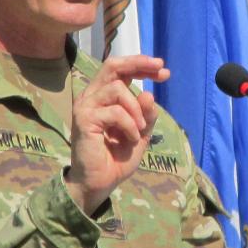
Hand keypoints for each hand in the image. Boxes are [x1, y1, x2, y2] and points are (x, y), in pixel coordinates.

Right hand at [64, 55, 169, 214]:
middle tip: (160, 69)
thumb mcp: (140, 133)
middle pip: (113, 66)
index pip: (120, 70)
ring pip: (117, 89)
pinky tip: (132, 139)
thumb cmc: (116, 158)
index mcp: (103, 97)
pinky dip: (130, 125)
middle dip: (139, 64)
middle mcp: (92, 97)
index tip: (163, 69)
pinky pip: (115, 112)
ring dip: (136, 109)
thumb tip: (148, 94)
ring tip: (140, 129)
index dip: (141, 65)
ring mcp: (86, 107)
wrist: (99, 182)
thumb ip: (146, 115)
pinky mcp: (84, 120)